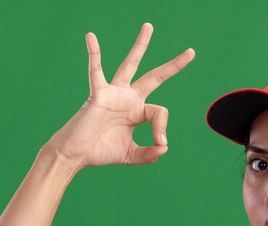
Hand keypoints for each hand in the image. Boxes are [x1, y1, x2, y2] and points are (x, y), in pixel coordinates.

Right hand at [45, 23, 194, 167]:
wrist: (77, 154)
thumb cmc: (101, 152)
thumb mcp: (131, 155)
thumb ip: (149, 154)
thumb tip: (164, 147)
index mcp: (137, 112)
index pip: (159, 112)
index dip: (162, 127)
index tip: (160, 142)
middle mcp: (128, 99)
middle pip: (155, 77)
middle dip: (173, 66)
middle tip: (191, 52)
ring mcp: (114, 94)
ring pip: (130, 65)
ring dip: (141, 46)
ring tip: (149, 27)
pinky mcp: (98, 94)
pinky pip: (95, 71)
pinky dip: (94, 54)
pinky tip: (91, 37)